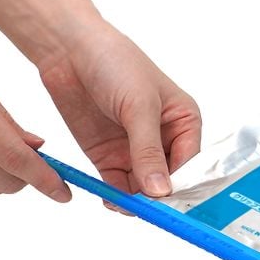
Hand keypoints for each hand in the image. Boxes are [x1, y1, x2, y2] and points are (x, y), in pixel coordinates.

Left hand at [36, 20, 200, 197]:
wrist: (70, 50)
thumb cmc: (116, 63)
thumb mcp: (139, 106)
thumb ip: (148, 151)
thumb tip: (161, 191)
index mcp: (184, 121)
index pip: (190, 164)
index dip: (179, 185)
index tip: (166, 203)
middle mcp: (163, 138)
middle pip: (167, 180)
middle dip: (157, 197)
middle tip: (143, 209)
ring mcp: (134, 149)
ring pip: (142, 188)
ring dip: (135, 201)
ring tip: (123, 204)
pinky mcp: (108, 155)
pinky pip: (117, 185)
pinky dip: (115, 196)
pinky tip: (111, 200)